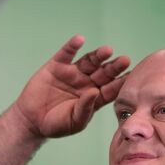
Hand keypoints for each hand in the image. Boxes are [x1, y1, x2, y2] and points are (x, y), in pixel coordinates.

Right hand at [13, 34, 130, 137]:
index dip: (121, 82)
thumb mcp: (74, 121)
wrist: (31, 121)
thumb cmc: (56, 125)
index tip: (132, 77)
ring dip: (98, 55)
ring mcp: (72, 73)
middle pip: (104, 72)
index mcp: (95, 98)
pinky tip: (80, 39)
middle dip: (114, 67)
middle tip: (124, 60)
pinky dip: (73, 46)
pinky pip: (66, 54)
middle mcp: (87, 83)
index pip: (112, 88)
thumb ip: (85, 108)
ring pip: (89, 61)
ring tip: (107, 50)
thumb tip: (94, 92)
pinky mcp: (57, 66)